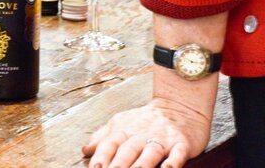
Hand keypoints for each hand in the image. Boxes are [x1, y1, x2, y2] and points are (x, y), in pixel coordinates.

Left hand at [83, 97, 211, 167]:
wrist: (179, 106)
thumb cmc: (145, 120)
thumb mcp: (121, 122)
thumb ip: (102, 137)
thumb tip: (85, 150)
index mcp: (124, 129)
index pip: (110, 143)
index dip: (101, 155)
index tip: (94, 167)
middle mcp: (141, 134)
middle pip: (128, 150)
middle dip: (118, 164)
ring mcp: (162, 139)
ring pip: (150, 153)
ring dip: (141, 165)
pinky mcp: (182, 143)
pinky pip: (177, 154)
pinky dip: (173, 162)